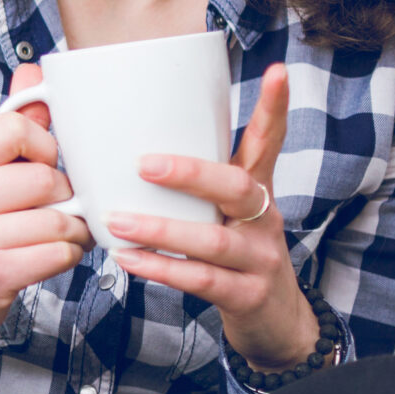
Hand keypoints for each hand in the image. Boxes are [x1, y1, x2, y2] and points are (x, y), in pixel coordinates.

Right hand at [0, 63, 91, 370]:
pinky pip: (58, 254)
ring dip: (72, 230)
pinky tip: (53, 255)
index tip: (42, 165)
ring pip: (57, 220)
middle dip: (65, 196)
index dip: (45, 146)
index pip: (17, 128)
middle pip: (45, 179)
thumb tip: (36, 70)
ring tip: (60, 234)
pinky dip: (68, 255)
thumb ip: (11, 124)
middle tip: (57, 208)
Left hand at [106, 62, 316, 368]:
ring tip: (116, 221)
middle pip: (238, 187)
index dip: (274, 109)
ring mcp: (260, 259)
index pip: (270, 142)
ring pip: (214, 240)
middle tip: (143, 164)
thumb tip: (129, 147)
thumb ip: (192, 185)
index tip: (277, 70)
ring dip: (161, 230)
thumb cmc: (234, 256)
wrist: (276, 323)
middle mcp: (264, 219)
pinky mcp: (247, 296)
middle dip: (191, 173)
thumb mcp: (225, 215)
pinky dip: (163, 270)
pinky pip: (203, 281)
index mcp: (257, 190)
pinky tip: (129, 260)